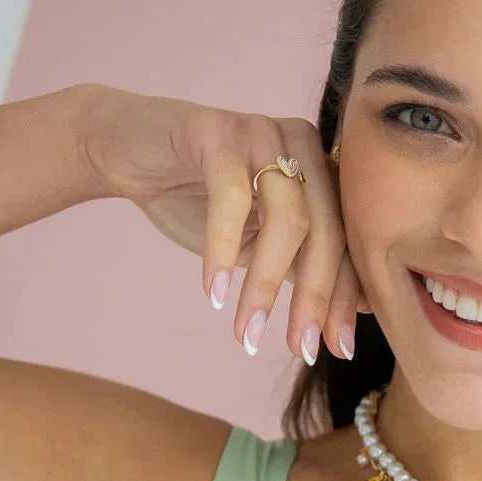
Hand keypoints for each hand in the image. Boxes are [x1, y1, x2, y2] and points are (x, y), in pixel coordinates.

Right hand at [74, 82, 365, 361]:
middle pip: (327, 231)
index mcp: (324, 171)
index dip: (344, 298)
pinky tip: (214, 294)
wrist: (125, 153)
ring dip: (266, 285)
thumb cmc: (200, 202)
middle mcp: (304, 146)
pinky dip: (223, 250)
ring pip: (287, 218)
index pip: (347, 241)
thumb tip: (356, 310)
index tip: (338, 349)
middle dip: (316, 298)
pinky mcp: (216, 129)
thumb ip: (304, 267)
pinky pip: (232, 196)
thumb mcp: (261, 244)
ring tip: (248, 333)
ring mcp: (263, 131)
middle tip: (299, 349)